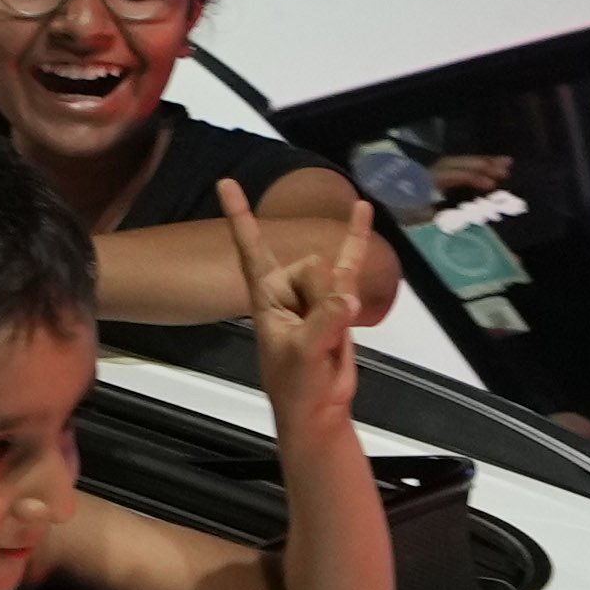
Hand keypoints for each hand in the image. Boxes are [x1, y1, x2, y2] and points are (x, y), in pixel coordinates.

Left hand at [220, 175, 379, 404]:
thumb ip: (323, 322)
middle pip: (312, 265)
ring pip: (334, 273)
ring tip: (328, 339)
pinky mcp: (339, 301)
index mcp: (265, 294)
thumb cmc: (296, 385)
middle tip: (314, 337)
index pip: (249, 248)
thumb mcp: (303, 353)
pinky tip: (362, 209)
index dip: (239, 216)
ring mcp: (314, 293)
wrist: (318, 407)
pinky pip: (350, 263)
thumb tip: (345, 298)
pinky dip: (356, 237)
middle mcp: (286, 287)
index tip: (226, 182)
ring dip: (337, 304)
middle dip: (320, 297)